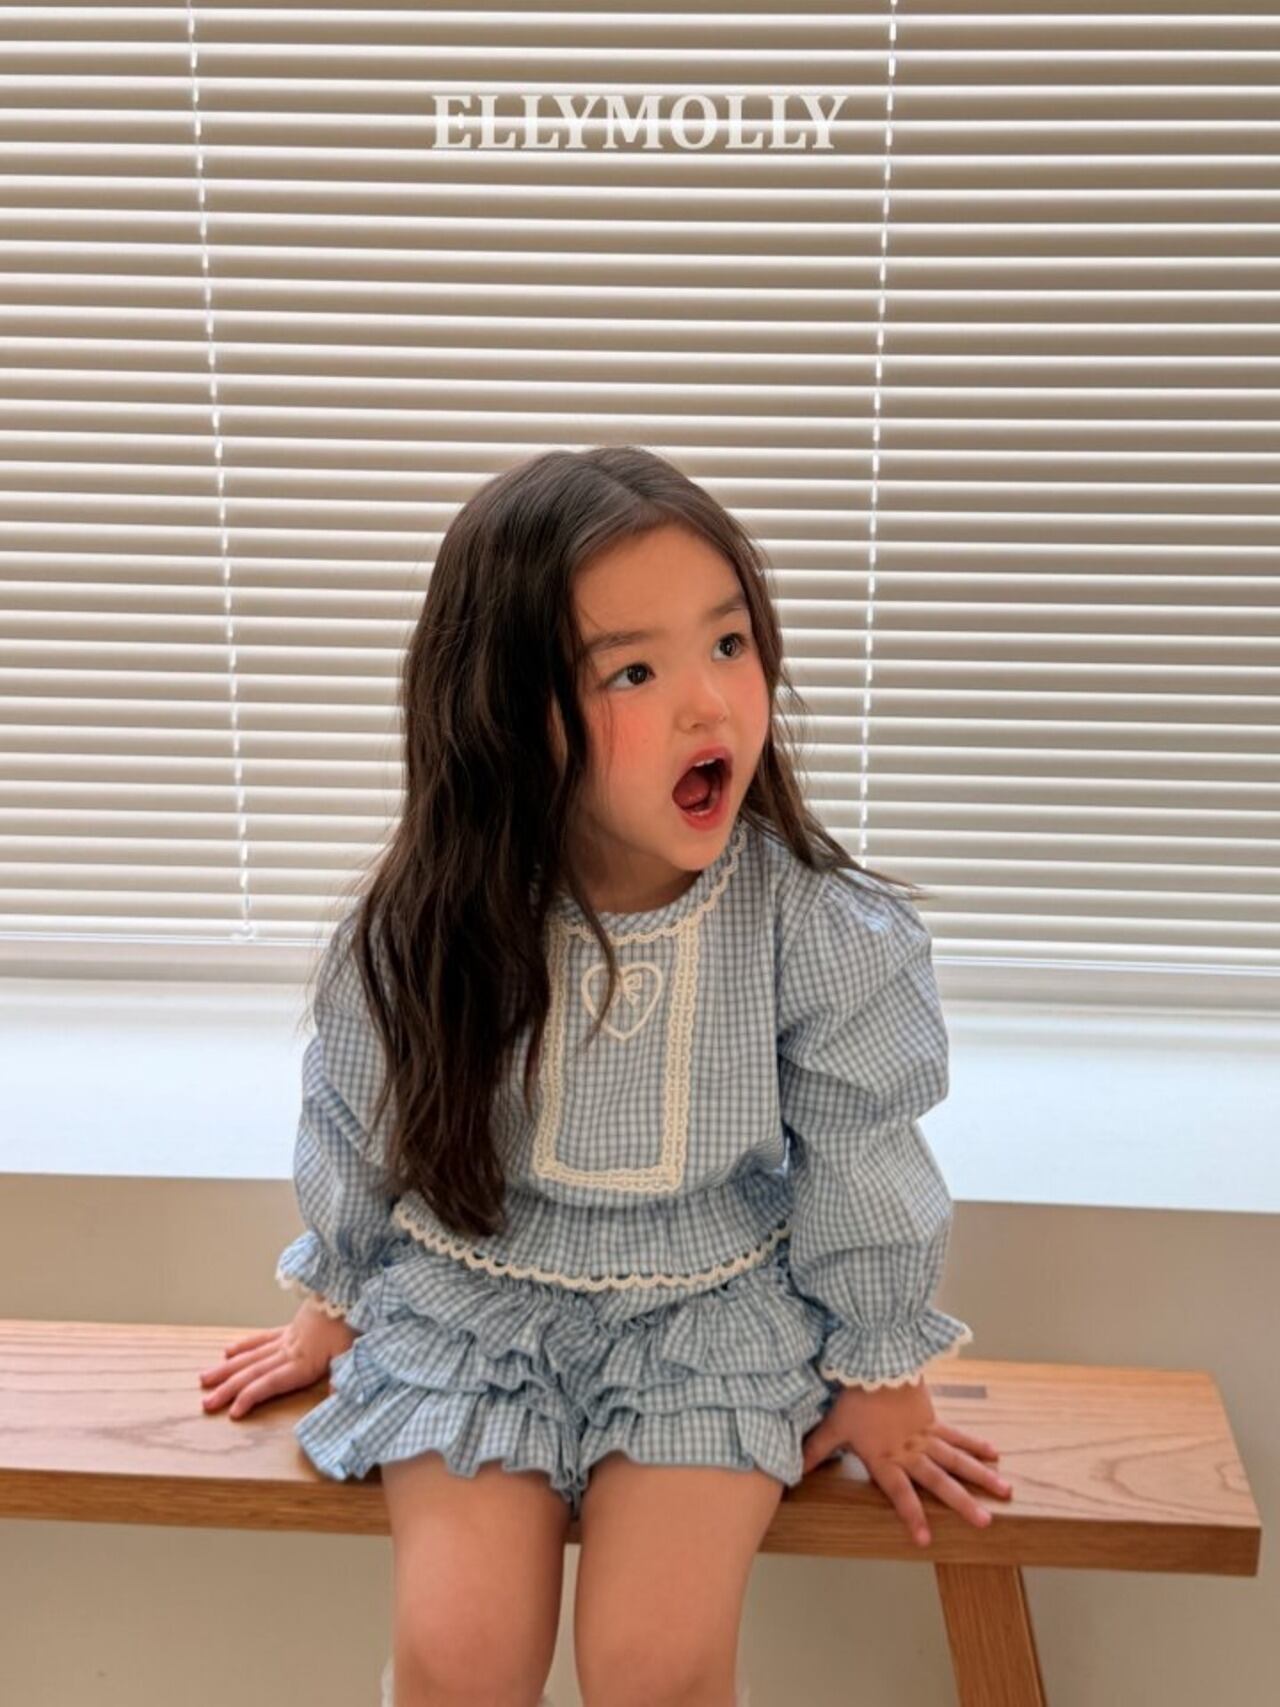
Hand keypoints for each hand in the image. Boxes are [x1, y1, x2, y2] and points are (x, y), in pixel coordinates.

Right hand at [197, 1301, 355, 1419]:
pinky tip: (226, 1352)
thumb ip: (343, 1376)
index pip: (271, 1382)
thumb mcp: (352, 1352)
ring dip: (227, 1370)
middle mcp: (288, 1351)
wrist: (348, 1290)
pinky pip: (261, 1339)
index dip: (252, 1396)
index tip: (233, 1412)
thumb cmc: (351, 1323)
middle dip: (228, 1389)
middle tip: (206, 1403)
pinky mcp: (287, 1329)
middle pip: (253, 1372)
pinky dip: (243, 1346)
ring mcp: (285, 1339)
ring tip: (204, 1380)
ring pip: (250, 1356)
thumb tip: (338, 1398)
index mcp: (302, 1361)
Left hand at [801, 1375, 1012, 1546]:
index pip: (900, 1493)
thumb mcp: (833, 1426)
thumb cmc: (853, 1395)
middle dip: (962, 1503)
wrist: (876, 1359)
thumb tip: (793, 1474)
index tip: (926, 1540)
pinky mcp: (932, 1420)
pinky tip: (995, 1454)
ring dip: (981, 1476)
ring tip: (1004, 1492)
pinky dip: (975, 1445)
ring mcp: (925, 1436)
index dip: (912, 1516)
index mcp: (885, 1458)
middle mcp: (910, 1451)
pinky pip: (957, 1435)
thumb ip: (816, 1451)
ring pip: (957, 1460)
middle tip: (985, 1522)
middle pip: (939, 1480)